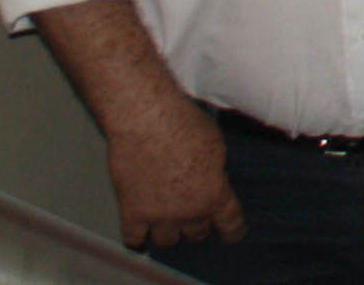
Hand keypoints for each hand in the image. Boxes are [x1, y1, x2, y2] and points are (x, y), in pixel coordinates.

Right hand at [100, 87, 243, 249]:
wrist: (146, 121)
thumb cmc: (184, 124)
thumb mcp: (216, 147)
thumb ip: (215, 173)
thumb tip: (211, 182)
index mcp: (214, 194)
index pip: (231, 224)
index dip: (233, 231)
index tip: (233, 235)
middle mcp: (188, 212)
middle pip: (197, 233)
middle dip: (198, 225)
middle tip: (194, 214)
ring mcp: (158, 216)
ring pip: (167, 241)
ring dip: (169, 232)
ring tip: (168, 222)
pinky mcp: (131, 213)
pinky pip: (133, 238)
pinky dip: (137, 237)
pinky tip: (140, 233)